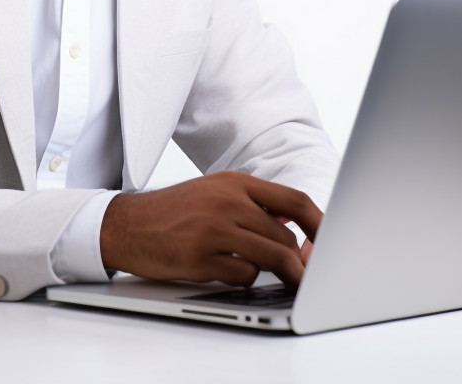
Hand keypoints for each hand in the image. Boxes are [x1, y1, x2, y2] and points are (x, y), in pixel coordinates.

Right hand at [100, 171, 321, 287]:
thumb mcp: (214, 193)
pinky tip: (229, 271)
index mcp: (235, 182)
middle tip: (298, 272)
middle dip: (297, 260)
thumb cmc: (175, 211)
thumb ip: (253, 204)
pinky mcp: (201, 258)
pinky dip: (246, 279)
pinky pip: (245, 276)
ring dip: (278, 273)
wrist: (127, 224)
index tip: (334, 243)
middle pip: (287, 237)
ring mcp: (215, 230)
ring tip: (274, 277)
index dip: (322, 225)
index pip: (295, 201)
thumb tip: (292, 226)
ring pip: (273, 257)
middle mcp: (228, 202)